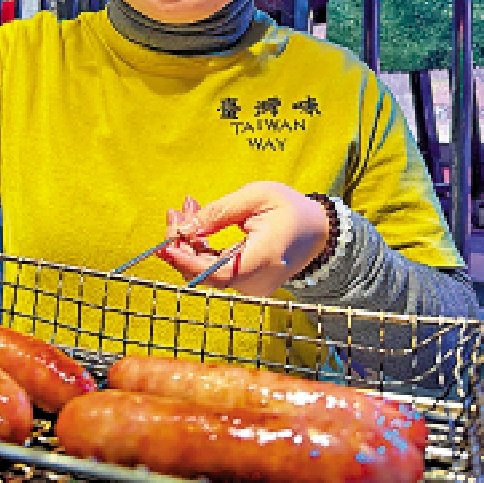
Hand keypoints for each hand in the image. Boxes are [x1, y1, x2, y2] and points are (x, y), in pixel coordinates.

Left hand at [156, 182, 330, 296]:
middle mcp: (255, 280)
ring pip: (205, 270)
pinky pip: (214, 269)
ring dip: (189, 241)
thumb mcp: (256, 196)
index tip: (165, 247)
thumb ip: (219, 212)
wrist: (318, 232)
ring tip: (187, 208)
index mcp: (263, 259)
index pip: (217, 272)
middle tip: (175, 210)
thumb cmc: (290, 210)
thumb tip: (185, 228)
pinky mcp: (244, 283)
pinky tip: (195, 223)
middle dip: (182, 241)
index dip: (186, 261)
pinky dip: (200, 248)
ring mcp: (250, 286)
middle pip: (204, 272)